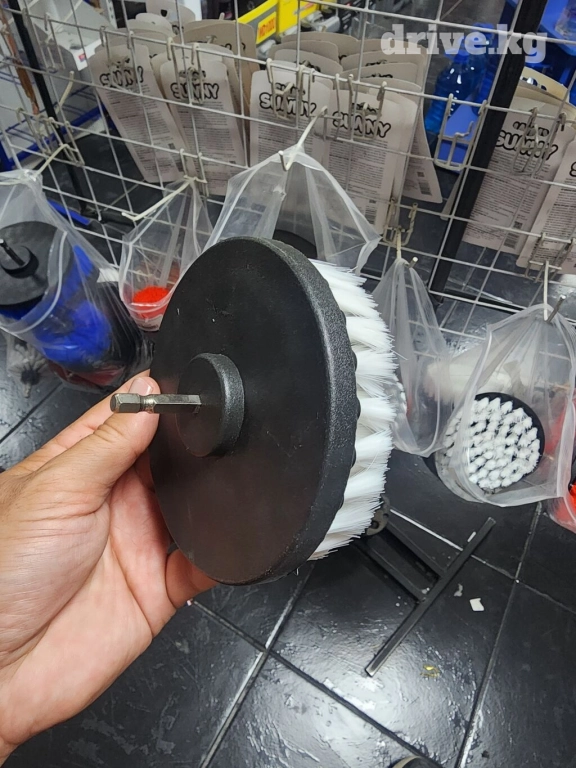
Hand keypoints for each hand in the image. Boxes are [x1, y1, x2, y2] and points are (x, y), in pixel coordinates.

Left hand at [0, 375, 215, 762]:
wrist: (4, 669)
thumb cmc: (2, 575)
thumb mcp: (55, 491)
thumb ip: (106, 447)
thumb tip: (146, 398)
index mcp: (80, 470)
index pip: (126, 421)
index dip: (155, 402)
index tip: (186, 388)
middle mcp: (114, 503)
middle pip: (168, 461)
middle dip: (192, 448)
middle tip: (215, 435)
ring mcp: (140, 543)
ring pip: (194, 507)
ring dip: (211, 496)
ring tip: (224, 481)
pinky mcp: (160, 586)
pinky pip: (203, 563)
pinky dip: (222, 551)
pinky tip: (227, 536)